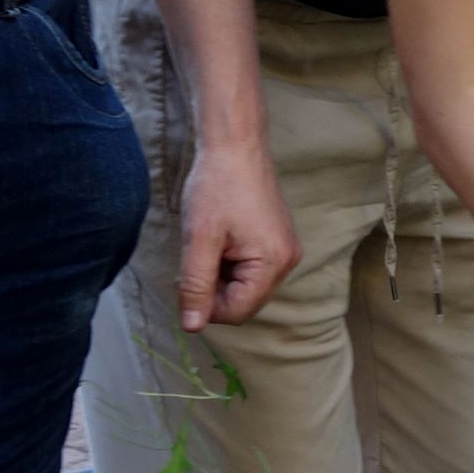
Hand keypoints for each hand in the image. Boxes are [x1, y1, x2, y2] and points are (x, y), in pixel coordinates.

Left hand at [175, 136, 299, 330]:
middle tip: (194, 260)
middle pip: (245, 302)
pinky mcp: (279, 240)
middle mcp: (287, 261)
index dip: (206, 306)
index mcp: (273, 263)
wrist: (235, 145)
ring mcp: (286, 250)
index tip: (185, 281)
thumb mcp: (200, 239)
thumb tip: (192, 327)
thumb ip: (196, 286)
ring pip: (247, 287)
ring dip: (221, 277)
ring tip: (207, 246)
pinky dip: (231, 265)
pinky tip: (219, 241)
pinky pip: (253, 270)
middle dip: (215, 291)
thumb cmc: (217, 186)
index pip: (237, 312)